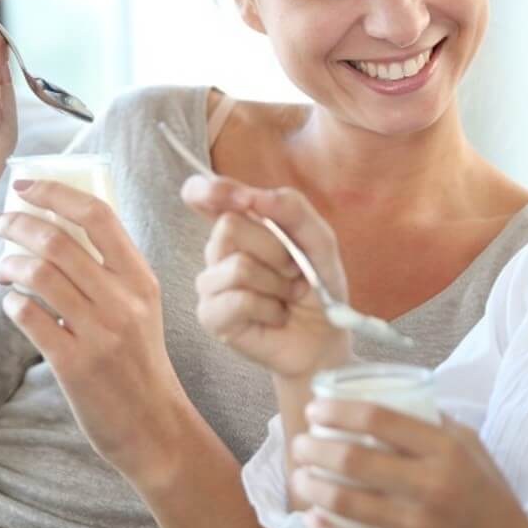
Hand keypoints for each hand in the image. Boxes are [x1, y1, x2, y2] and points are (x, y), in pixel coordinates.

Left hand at [0, 179, 191, 485]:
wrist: (153, 426)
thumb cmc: (140, 362)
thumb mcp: (143, 308)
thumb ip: (113, 270)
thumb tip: (63, 225)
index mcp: (142, 279)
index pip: (99, 215)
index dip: (56, 192)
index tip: (25, 185)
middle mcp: (124, 301)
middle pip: (58, 241)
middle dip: (17, 224)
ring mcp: (100, 333)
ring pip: (39, 275)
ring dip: (8, 264)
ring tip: (1, 270)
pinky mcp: (75, 364)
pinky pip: (29, 318)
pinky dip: (12, 304)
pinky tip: (13, 305)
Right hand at [182, 174, 352, 377]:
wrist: (324, 338)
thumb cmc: (318, 288)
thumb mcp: (319, 241)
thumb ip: (293, 209)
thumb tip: (256, 195)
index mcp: (242, 224)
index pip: (203, 194)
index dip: (207, 189)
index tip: (231, 197)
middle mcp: (220, 250)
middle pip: (230, 225)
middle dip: (275, 250)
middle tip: (293, 272)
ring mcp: (211, 283)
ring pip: (239, 266)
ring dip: (277, 284)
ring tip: (287, 296)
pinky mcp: (211, 315)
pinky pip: (239, 300)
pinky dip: (270, 309)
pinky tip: (276, 316)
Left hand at [290, 399, 527, 527]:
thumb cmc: (485, 492)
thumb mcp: (470, 445)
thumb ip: (431, 421)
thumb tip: (385, 395)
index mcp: (444, 451)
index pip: (378, 419)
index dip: (337, 410)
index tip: (315, 409)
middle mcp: (429, 487)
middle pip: (352, 460)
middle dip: (313, 448)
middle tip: (299, 442)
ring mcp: (414, 527)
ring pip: (343, 503)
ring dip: (309, 487)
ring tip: (299, 476)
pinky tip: (310, 519)